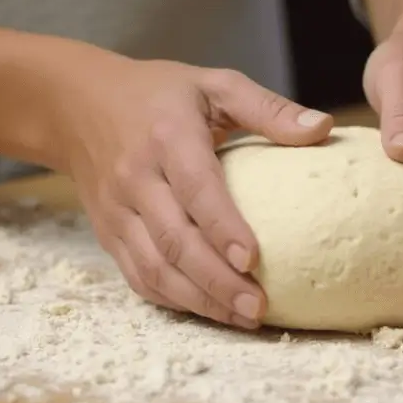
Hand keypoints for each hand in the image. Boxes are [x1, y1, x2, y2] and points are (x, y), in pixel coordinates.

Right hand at [47, 49, 332, 328]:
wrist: (78, 105)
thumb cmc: (159, 94)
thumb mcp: (213, 84)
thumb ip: (268, 108)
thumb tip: (324, 129)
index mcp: (166, 137)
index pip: (195, 188)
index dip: (223, 227)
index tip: (254, 259)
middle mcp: (136, 178)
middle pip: (174, 240)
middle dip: (217, 281)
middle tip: (258, 307)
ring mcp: (117, 210)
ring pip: (154, 267)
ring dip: (198, 300)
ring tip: (243, 318)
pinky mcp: (108, 234)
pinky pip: (138, 276)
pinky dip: (173, 300)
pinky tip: (209, 312)